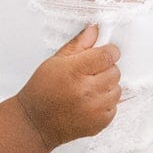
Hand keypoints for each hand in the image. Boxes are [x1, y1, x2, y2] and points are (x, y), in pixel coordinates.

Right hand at [15, 25, 122, 148]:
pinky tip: (90, 103)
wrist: (35, 123)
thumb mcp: (55, 62)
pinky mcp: (99, 123)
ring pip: (117, 89)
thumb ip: (78, 45)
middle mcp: (87, 91)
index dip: (109, 51)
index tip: (104, 53)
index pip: (108, 55)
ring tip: (89, 89)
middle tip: (90, 74)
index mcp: (75, 72)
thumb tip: (95, 29)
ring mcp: (94, 110)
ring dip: (107, 87)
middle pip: (115, 71)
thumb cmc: (42, 91)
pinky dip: (105, 104)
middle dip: (106, 69)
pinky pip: (114, 107)